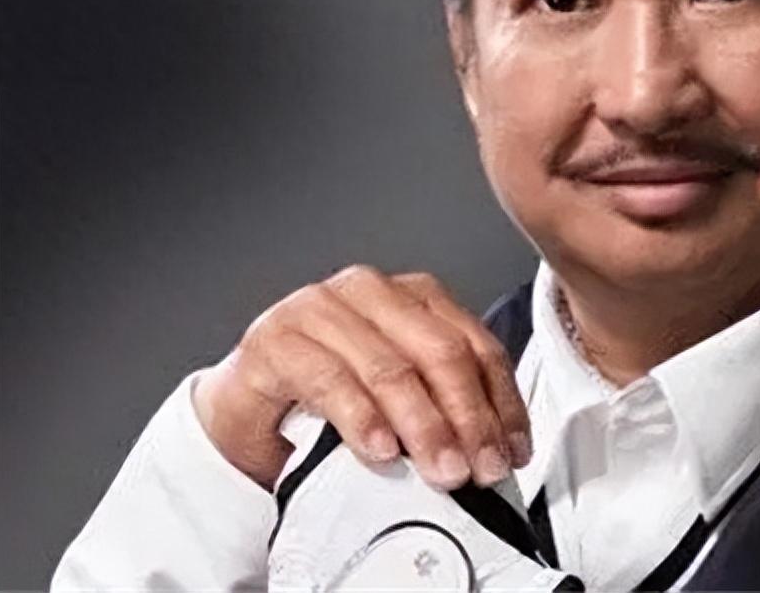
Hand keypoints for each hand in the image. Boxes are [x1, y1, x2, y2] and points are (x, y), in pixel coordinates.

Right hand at [191, 266, 531, 492]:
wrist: (247, 408)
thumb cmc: (328, 399)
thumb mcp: (398, 397)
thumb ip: (442, 404)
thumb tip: (494, 452)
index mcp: (412, 296)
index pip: (474, 343)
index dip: (500, 400)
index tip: (512, 450)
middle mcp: (371, 291)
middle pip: (440, 352)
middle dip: (469, 416)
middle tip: (480, 467)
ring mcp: (321, 308)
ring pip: (391, 367)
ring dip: (424, 426)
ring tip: (443, 469)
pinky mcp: (277, 338)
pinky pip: (331, 380)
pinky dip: (363, 419)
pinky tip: (381, 451)